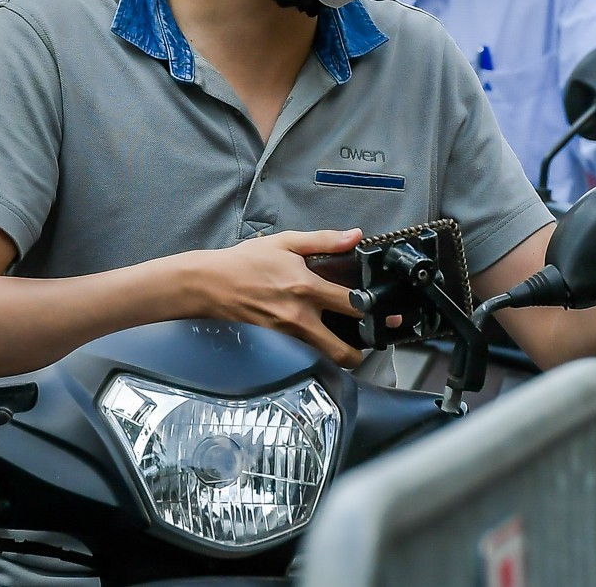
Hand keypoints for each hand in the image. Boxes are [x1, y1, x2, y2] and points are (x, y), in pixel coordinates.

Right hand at [184, 229, 367, 367]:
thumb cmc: (246, 262)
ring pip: (321, 358)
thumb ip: (325, 240)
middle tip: (366, 344)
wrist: (208, 284)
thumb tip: (355, 236)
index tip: (387, 313)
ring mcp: (285, 336)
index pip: (353, 305)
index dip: (375, 311)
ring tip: (346, 345)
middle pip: (341, 350)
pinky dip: (314, 354)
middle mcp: (299, 317)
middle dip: (359, 353)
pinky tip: (318, 343)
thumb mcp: (287, 242)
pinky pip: (302, 357)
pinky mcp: (273, 346)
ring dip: (337, 356)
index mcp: (307, 288)